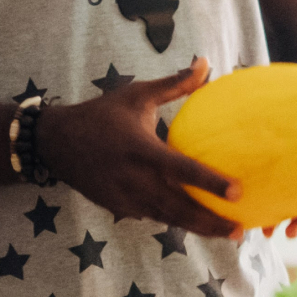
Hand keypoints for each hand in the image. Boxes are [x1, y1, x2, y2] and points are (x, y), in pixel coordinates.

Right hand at [38, 58, 240, 238]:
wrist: (57, 143)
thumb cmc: (101, 114)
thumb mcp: (136, 95)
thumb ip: (174, 84)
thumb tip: (206, 63)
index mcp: (141, 150)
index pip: (183, 170)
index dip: (211, 182)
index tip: (239, 192)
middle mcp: (135, 179)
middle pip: (180, 208)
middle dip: (211, 222)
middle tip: (240, 230)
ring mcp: (126, 198)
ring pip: (168, 219)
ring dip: (197, 228)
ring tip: (226, 233)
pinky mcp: (119, 208)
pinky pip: (152, 217)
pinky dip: (173, 221)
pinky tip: (194, 223)